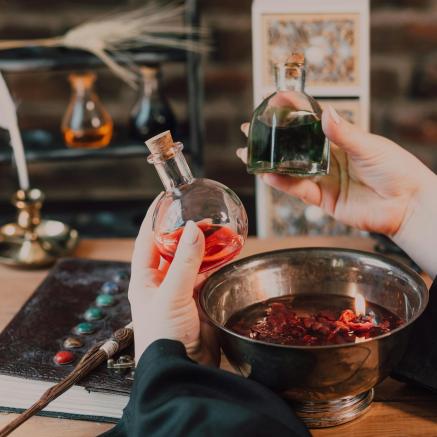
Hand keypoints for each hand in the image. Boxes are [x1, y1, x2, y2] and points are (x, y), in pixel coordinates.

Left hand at [128, 199, 219, 364]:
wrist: (182, 370)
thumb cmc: (163, 336)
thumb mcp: (171, 295)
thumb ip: (185, 262)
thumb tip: (192, 229)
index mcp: (144, 279)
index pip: (146, 240)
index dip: (154, 219)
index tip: (165, 200)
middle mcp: (160, 282)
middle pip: (172, 248)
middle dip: (185, 231)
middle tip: (201, 214)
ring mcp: (180, 291)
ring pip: (192, 261)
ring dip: (204, 247)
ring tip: (218, 230)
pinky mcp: (198, 300)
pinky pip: (207, 275)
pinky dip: (216, 264)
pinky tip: (226, 253)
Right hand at [237, 106, 436, 276]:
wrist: (408, 205)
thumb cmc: (397, 171)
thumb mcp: (370, 147)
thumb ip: (344, 134)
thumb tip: (326, 114)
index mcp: (341, 142)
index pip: (310, 125)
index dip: (292, 114)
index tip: (273, 103)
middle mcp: (329, 160)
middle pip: (294, 148)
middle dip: (272, 140)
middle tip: (250, 130)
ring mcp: (325, 180)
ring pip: (291, 170)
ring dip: (269, 163)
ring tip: (248, 153)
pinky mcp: (324, 199)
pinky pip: (298, 189)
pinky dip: (282, 183)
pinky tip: (268, 174)